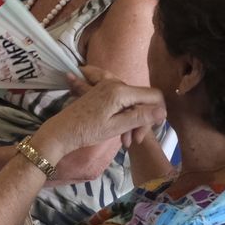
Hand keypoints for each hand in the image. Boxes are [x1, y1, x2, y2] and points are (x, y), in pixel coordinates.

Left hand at [33, 67, 166, 163]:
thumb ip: (140, 117)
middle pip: (142, 100)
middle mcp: (115, 83)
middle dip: (142, 120)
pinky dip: (123, 115)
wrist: (61, 132)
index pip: (153, 95)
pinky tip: (120, 132)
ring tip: (125, 141)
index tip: (154, 128)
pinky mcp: (101, 92)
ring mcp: (107, 86)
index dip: (158, 111)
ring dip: (132, 121)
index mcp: (120, 91)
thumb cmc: (86, 131)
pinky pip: (120, 101)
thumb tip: (163, 111)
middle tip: (134, 141)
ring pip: (131, 102)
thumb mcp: (116, 127)